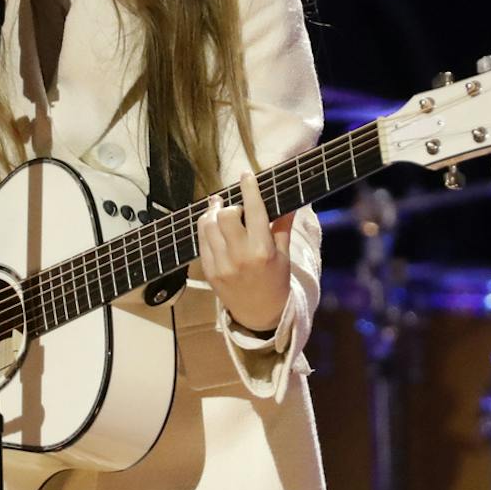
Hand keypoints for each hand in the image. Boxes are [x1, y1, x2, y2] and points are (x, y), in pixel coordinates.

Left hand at [198, 172, 295, 334]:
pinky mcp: (209, 271)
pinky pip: (202, 241)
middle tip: (237, 209)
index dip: (249, 188)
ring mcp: (221, 264)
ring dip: (214, 214)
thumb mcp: (284, 255)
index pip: (253, 210)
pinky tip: (214, 228)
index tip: (246, 175)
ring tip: (221, 212)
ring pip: (207, 225)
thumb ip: (282, 226)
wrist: (260, 315)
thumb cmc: (276, 282)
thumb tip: (289, 201)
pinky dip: (206, 229)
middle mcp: (240, 256)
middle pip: (225, 215)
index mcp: (262, 251)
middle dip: (231, 206)